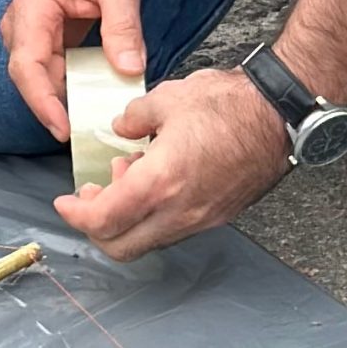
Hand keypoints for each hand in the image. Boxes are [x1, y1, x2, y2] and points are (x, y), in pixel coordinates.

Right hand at [0, 0, 145, 142]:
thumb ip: (122, 25)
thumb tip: (128, 69)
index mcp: (33, 9)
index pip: (26, 65)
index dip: (42, 102)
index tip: (63, 128)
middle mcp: (21, 25)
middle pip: (30, 79)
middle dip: (55, 110)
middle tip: (88, 136)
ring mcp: (29, 34)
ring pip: (39, 79)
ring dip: (63, 101)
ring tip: (94, 122)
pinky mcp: (43, 41)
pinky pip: (51, 72)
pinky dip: (70, 88)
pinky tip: (93, 99)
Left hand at [55, 67, 289, 261]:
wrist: (281, 115)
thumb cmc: (230, 105)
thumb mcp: (165, 100)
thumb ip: (132, 118)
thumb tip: (120, 128)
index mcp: (160, 184)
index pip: (103, 221)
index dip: (75, 215)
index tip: (66, 202)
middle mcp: (180, 212)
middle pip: (122, 247)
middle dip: (97, 228)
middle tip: (90, 196)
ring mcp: (202, 219)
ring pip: (149, 240)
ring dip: (127, 219)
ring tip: (128, 175)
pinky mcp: (219, 216)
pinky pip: (174, 229)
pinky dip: (153, 214)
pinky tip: (157, 179)